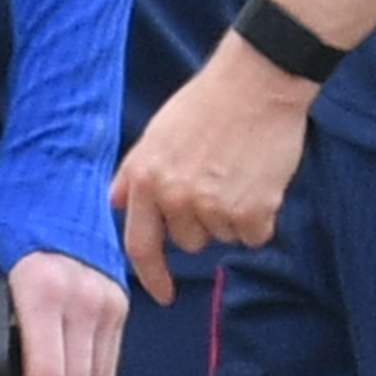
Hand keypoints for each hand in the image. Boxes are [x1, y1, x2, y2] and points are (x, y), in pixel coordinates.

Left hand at [112, 33, 316, 301]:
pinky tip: (260, 180)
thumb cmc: (208, 103)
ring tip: (239, 170)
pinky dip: (261, 217)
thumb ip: (133, 172)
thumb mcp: (157, 133)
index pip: (139, 245)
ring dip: (233, 215)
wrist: (258, 82)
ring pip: (223, 238)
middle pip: (189, 242)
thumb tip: (114, 203)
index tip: (163, 293)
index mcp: (146, 179)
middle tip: (218, 177)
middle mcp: (175, 197)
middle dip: (203, 220)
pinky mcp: (252, 210)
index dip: (152, 276)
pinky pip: (255, 236)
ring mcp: (213, 206)